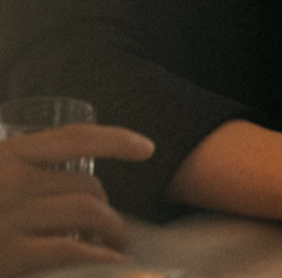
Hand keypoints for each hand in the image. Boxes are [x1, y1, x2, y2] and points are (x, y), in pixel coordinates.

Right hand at [0, 123, 153, 277]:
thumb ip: (22, 177)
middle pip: (84, 183)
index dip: (115, 140)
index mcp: (7, 155)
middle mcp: (11, 179)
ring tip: (116, 248)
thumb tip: (67, 189)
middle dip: (106, 206)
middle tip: (111, 229)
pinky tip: (113, 265)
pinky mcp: (10, 257)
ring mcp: (10, 218)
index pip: (73, 138)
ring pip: (87, 212)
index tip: (147, 148)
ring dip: (111, 231)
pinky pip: (70, 251)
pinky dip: (99, 259)